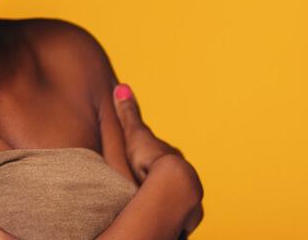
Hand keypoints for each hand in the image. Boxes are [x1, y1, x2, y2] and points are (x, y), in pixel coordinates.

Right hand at [113, 83, 203, 233]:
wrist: (170, 185)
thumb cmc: (150, 158)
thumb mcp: (134, 133)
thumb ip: (128, 112)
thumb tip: (121, 86)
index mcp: (172, 156)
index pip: (164, 156)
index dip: (154, 158)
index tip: (147, 162)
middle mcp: (183, 174)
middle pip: (172, 177)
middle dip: (162, 180)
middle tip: (149, 184)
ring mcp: (186, 196)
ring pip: (177, 198)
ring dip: (168, 201)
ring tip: (153, 206)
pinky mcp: (183, 217)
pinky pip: (176, 217)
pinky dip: (169, 218)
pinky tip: (161, 222)